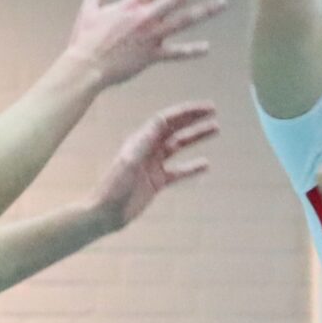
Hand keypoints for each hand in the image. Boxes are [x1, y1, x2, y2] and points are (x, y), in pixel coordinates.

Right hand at [63, 0, 228, 90]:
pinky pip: (176, 53)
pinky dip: (191, 51)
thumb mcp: (89, 10)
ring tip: (223, 2)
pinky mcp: (151, 56)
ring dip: (204, 11)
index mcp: (130, 5)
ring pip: (183, 21)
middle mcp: (145, 18)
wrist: (86, 67)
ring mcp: (151, 37)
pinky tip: (207, 48)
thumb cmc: (85, 39)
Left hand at [91, 102, 221, 232]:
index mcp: (140, 141)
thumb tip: (160, 121)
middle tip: (213, 110)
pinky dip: (192, 167)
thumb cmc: (113, 188)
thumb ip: (145, 142)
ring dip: (196, 137)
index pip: (166, 120)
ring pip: (179, 146)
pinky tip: (206, 164)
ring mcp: (153, 165)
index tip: (204, 108)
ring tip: (215, 128)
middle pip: (174, 128)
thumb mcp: (129, 162)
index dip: (185, 112)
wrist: (105, 214)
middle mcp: (147, 149)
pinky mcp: (157, 182)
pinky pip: (179, 171)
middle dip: (193, 118)